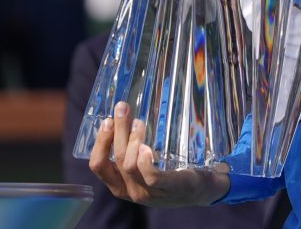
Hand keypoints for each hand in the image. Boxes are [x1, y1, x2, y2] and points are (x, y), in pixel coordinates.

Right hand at [89, 102, 230, 206]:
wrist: (202, 189)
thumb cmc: (171, 171)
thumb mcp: (146, 164)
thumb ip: (133, 149)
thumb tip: (125, 115)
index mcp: (121, 184)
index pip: (98, 166)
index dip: (100, 142)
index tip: (107, 121)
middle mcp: (130, 191)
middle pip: (115, 159)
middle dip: (117, 130)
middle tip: (122, 108)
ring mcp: (148, 192)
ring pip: (129, 165)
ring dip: (132, 140)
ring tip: (139, 123)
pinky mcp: (168, 188)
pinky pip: (150, 176)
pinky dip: (145, 161)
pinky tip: (147, 147)